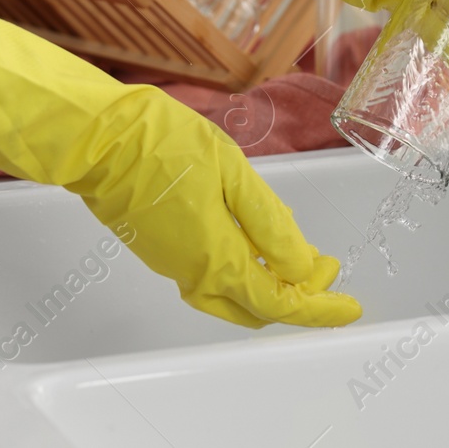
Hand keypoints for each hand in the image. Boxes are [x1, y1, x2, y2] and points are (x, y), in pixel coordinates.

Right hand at [0, 0, 359, 328]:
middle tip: (327, 275)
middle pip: (258, 307)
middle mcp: (195, 273)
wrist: (99, 140)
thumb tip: (304, 268)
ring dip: (270, 289)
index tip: (349, 306)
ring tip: (300, 264)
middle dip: (299, 298)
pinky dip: (244, 275)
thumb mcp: (233, 174)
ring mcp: (174, 266)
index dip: (320, 308)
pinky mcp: (162, 252)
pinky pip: (212, 282)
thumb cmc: (165, 144)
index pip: (280, 300)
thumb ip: (270, 224)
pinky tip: (258, 249)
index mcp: (218, 256)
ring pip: (233, 299)